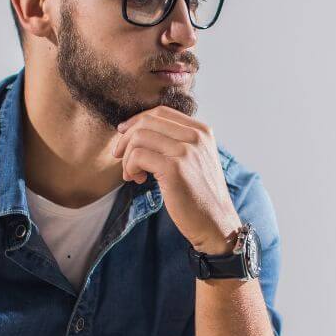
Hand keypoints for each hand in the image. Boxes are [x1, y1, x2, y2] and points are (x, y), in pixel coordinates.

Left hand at [112, 106, 241, 254]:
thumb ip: (176, 142)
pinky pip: (138, 156)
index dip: (136, 121)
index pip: (160, 112)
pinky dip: (130, 167)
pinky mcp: (175, 169)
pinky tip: (138, 179)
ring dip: (127, 157)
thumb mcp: (195, 160)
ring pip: (139, 137)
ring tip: (131, 174)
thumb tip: (137, 130)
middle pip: (147, 121)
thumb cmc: (200, 195)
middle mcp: (196, 137)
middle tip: (119, 157)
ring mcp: (186, 151)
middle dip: (126, 139)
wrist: (216, 223)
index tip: (123, 135)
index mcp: (201, 131)